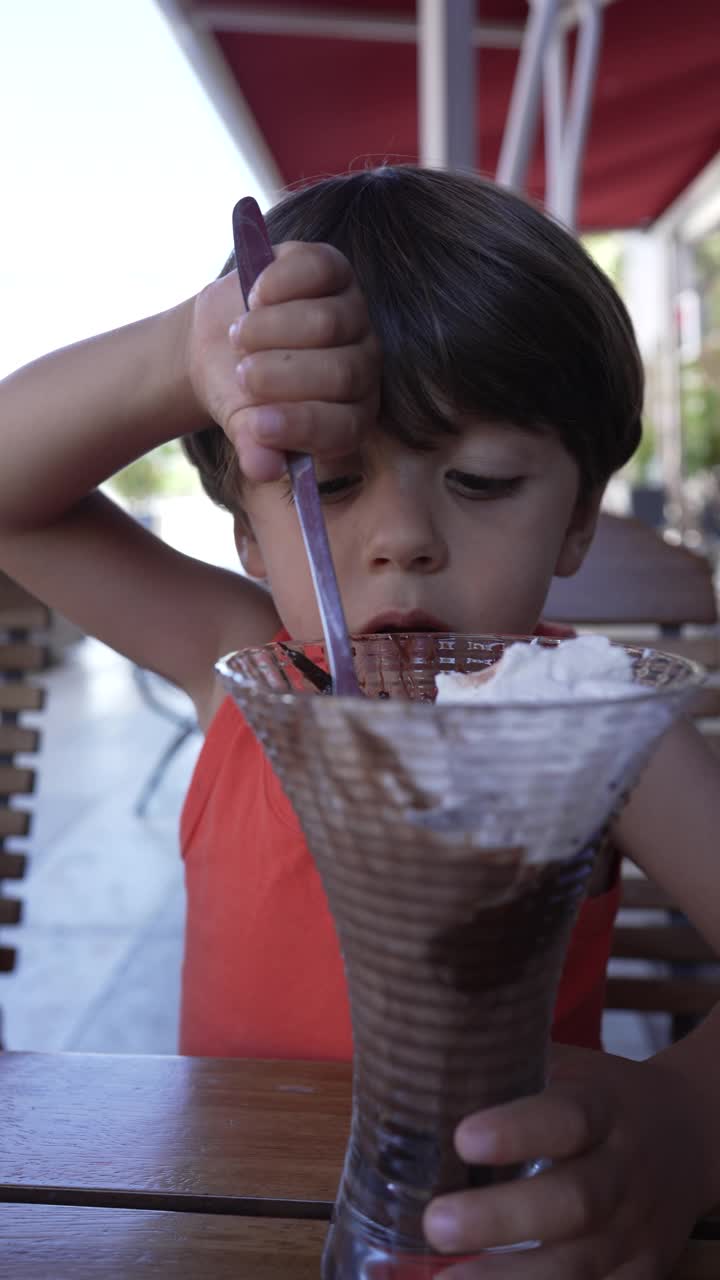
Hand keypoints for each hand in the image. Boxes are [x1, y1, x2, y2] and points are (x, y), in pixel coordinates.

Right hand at [188, 242, 379, 481]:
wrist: (219, 341)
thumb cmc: (239, 393)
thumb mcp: (242, 425)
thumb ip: (256, 447)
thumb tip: (263, 468)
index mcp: (350, 416)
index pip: (344, 427)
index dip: (302, 427)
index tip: (255, 425)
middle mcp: (362, 367)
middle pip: (341, 373)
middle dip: (282, 377)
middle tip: (241, 375)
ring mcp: (353, 314)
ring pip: (327, 323)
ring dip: (271, 331)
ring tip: (237, 338)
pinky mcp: (333, 269)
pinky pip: (317, 271)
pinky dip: (278, 284)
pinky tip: (253, 297)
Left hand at [423, 1044, 708, 1277]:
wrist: (690, 1136)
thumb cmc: (599, 1098)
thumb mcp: (566, 1068)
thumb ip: (508, 1066)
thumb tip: (419, 1054)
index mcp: (603, 1108)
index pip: (566, 1118)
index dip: (519, 1130)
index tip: (463, 1138)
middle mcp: (624, 1171)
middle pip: (574, 1202)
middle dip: (503, 1219)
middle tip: (436, 1224)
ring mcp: (636, 1231)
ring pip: (581, 1267)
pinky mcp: (642, 1274)